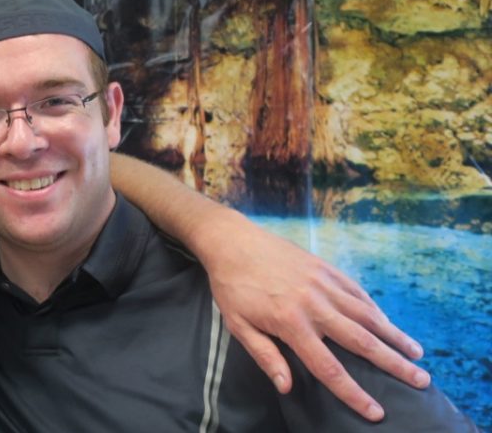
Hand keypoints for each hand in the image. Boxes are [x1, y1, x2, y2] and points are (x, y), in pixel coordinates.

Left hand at [200, 209, 429, 421]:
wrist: (232, 241)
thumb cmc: (232, 287)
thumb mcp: (238, 325)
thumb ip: (265, 356)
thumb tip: (287, 387)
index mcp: (291, 324)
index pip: (329, 367)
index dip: (354, 393)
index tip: (375, 411)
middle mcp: (314, 305)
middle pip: (362, 342)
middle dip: (393, 364)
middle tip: (421, 381)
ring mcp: (323, 284)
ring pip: (367, 315)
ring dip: (394, 335)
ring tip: (416, 354)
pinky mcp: (326, 269)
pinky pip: (357, 293)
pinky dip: (375, 309)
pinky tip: (387, 323)